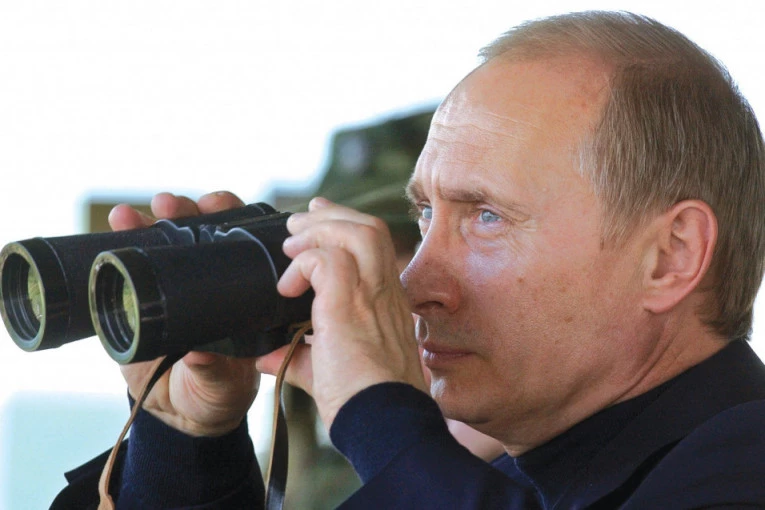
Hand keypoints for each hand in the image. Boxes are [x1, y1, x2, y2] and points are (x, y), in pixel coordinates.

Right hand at [109, 191, 259, 436]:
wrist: (180, 413)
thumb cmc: (216, 393)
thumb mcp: (222, 385)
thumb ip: (216, 371)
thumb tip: (200, 356)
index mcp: (241, 290)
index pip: (241, 240)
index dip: (231, 216)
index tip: (217, 204)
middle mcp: (209, 279)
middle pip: (200, 231)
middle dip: (185, 210)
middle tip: (169, 204)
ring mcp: (173, 286)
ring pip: (163, 242)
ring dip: (147, 221)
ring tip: (128, 214)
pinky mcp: (141, 298)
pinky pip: (131, 267)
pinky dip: (121, 242)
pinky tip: (115, 225)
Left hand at [256, 197, 426, 428]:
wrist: (383, 424)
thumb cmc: (364, 404)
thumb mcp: (327, 370)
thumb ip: (298, 355)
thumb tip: (266, 353)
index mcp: (385, 303)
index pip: (373, 245)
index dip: (343, 224)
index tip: (315, 218)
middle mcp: (385, 292)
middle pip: (369, 227)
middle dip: (330, 215)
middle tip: (296, 222)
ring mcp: (372, 296)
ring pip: (357, 231)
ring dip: (318, 230)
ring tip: (290, 246)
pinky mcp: (350, 306)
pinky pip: (327, 260)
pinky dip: (302, 264)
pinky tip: (286, 287)